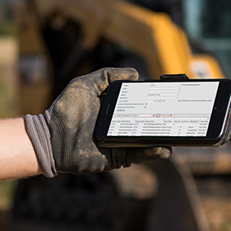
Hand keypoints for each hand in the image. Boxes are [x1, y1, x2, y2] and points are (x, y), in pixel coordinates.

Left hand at [25, 68, 170, 176]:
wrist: (52, 139)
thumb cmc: (65, 111)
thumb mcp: (84, 85)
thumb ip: (107, 76)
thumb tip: (134, 74)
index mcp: (112, 107)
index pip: (138, 102)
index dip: (153, 99)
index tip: (168, 94)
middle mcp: (118, 124)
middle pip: (146, 120)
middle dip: (163, 117)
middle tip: (178, 113)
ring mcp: (120, 141)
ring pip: (147, 139)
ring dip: (163, 137)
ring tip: (177, 132)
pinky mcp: (118, 157)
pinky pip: (139, 155)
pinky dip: (153, 152)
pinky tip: (164, 148)